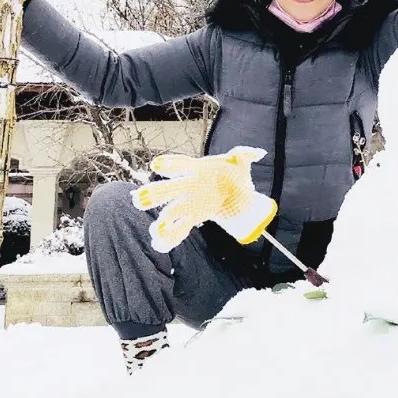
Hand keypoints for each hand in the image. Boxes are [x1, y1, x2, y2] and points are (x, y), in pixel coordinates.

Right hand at [133, 147, 277, 252]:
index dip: (169, 164)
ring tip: (155, 231)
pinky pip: (179, 228)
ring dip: (162, 221)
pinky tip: (161, 244)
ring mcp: (188, 203)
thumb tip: (258, 152)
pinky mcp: (192, 218)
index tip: (156, 165)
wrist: (231, 189)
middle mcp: (188, 186)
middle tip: (139, 199)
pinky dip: (170, 237)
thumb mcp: (239, 163)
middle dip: (155, 194)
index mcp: (198, 170)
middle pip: (169, 189)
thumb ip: (245, 155)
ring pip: (171, 212)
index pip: (182, 165)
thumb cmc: (231, 173)